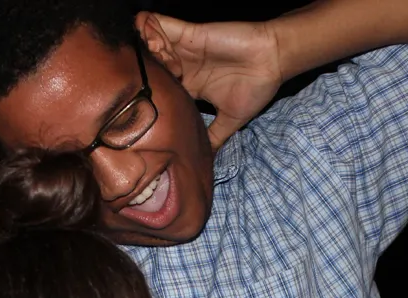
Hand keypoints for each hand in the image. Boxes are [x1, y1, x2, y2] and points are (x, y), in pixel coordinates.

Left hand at [138, 12, 282, 150]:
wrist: (271, 60)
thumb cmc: (255, 88)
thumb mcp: (232, 120)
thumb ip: (215, 137)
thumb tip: (204, 162)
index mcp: (190, 87)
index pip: (160, 91)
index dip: (148, 96)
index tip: (136, 107)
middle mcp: (184, 67)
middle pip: (150, 67)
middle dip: (139, 72)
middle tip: (136, 81)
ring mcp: (184, 49)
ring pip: (151, 45)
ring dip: (143, 51)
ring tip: (143, 59)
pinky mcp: (189, 33)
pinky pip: (162, 25)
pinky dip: (150, 28)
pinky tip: (147, 36)